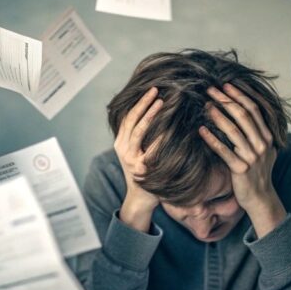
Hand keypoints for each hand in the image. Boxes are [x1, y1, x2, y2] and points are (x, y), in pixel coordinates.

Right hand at [114, 86, 162, 231]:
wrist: (140, 199)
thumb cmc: (143, 172)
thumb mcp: (136, 152)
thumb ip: (140, 137)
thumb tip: (153, 114)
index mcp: (120, 143)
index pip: (127, 117)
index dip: (138, 103)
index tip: (151, 90)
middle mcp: (122, 149)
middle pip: (131, 120)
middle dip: (144, 103)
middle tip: (156, 90)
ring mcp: (130, 160)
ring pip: (138, 131)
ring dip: (150, 115)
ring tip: (161, 102)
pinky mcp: (141, 169)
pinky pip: (151, 149)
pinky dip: (160, 137)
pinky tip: (170, 127)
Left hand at [199, 83, 286, 236]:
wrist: (260, 197)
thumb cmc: (256, 172)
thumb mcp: (263, 150)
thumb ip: (257, 132)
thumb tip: (243, 112)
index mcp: (267, 136)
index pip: (254, 109)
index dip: (239, 95)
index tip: (226, 85)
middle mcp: (262, 144)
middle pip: (243, 116)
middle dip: (226, 100)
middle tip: (210, 90)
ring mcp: (252, 157)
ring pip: (233, 131)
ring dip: (218, 116)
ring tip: (205, 106)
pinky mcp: (240, 169)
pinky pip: (223, 151)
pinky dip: (212, 139)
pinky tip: (201, 130)